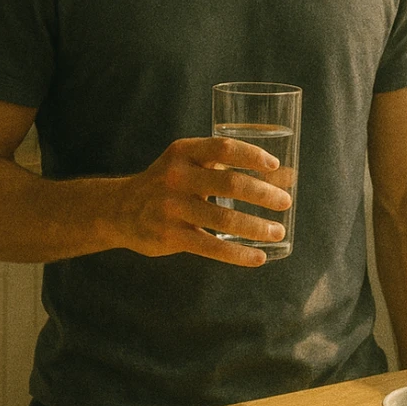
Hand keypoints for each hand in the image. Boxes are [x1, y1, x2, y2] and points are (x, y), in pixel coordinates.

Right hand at [111, 136, 292, 266]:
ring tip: (278, 232)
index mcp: (183, 153)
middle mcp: (176, 177)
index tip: (275, 166)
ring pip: (224, 220)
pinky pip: (211, 247)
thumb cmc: (169, 183)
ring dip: (257, 228)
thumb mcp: (192, 165)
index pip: (222, 148)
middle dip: (263, 194)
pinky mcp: (171, 236)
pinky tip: (258, 257)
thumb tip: (287, 175)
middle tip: (285, 202)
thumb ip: (232, 167)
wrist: (119, 209)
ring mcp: (172, 208)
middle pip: (229, 184)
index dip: (251, 155)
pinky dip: (238, 254)